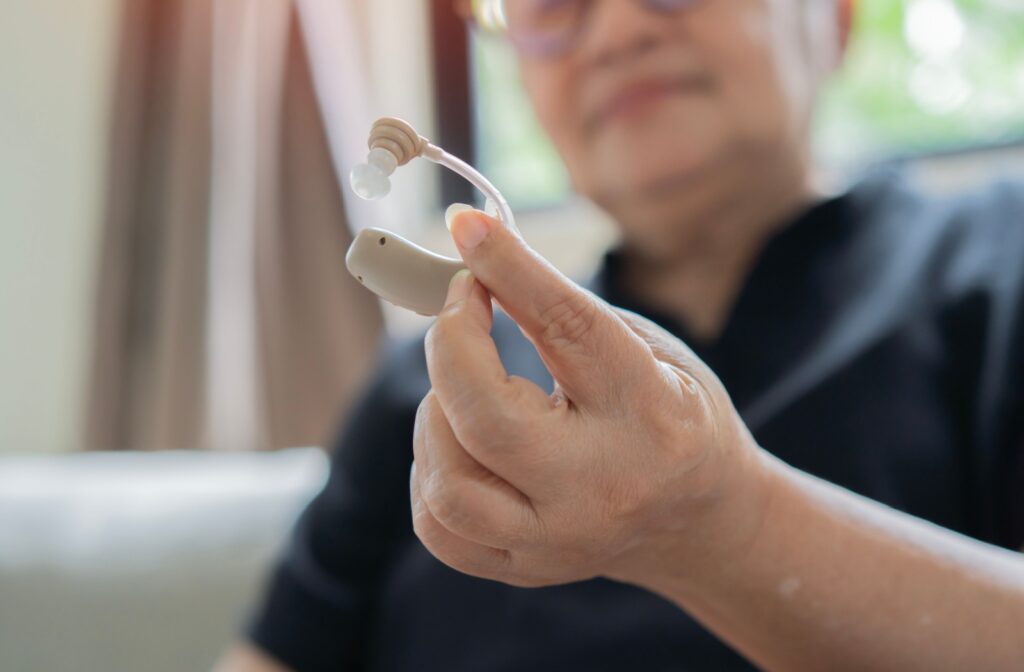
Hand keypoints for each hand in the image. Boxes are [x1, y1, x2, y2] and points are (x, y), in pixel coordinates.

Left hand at [410, 210, 770, 587]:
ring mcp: (560, 541)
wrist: (699, 519)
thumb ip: (559, 310)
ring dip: (435, 414)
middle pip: (486, 421)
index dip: (510, 271)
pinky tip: (459, 441)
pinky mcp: (525, 569)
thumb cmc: (670, 414)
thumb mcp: (641, 348)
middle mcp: (604, 487)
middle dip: (450, 347)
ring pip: (449, 484)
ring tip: (466, 388)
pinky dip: (431, 469)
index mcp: (652, 414)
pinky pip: (438, 526)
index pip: (567, 331)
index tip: (467, 226)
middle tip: (459, 307)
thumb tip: (471, 256)